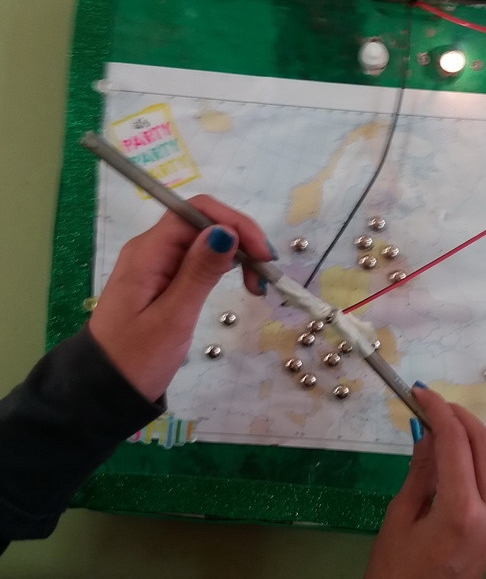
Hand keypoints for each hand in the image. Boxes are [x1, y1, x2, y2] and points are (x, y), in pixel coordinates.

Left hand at [88, 194, 273, 401]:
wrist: (104, 389)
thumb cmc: (137, 358)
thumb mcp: (173, 317)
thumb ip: (199, 272)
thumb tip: (226, 231)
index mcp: (149, 251)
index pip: (197, 212)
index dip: (236, 224)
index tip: (262, 255)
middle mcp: (152, 249)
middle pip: (204, 222)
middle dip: (241, 239)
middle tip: (265, 275)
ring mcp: (157, 263)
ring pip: (205, 240)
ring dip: (237, 253)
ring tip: (256, 284)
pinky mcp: (164, 278)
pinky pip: (199, 259)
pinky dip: (225, 266)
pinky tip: (241, 283)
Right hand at [365, 387, 485, 578]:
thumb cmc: (396, 570)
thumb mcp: (400, 516)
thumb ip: (421, 470)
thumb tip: (428, 430)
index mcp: (461, 513)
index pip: (455, 444)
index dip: (438, 411)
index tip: (421, 393)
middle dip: (460, 417)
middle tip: (433, 404)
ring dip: (480, 434)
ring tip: (450, 424)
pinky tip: (469, 450)